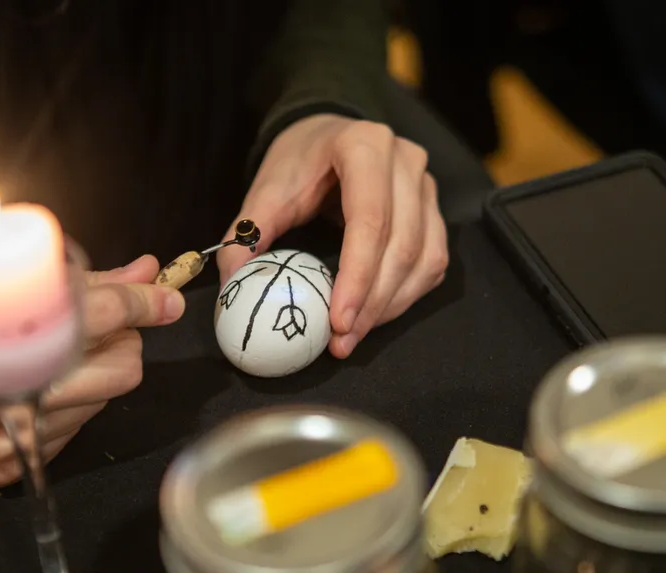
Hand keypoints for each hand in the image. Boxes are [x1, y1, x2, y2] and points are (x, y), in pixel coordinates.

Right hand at [0, 255, 183, 486]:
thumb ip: (83, 283)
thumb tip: (145, 273)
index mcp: (5, 340)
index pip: (98, 317)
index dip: (141, 304)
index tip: (166, 299)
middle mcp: (12, 398)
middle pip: (122, 371)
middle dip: (124, 344)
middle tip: (101, 330)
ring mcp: (13, 440)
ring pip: (102, 402)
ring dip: (95, 375)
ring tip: (55, 358)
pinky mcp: (9, 468)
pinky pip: (73, 431)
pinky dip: (70, 403)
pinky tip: (36, 388)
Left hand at [216, 114, 448, 357]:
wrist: (326, 137)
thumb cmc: (298, 164)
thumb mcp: (267, 190)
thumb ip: (248, 234)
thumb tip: (231, 286)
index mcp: (365, 146)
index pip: (370, 221)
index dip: (357, 277)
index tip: (337, 322)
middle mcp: (405, 161)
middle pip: (402, 245)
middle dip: (372, 303)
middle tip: (342, 341)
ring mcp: (427, 186)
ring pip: (424, 259)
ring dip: (390, 306)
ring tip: (353, 336)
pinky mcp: (434, 211)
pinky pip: (432, 263)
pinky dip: (405, 296)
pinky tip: (375, 315)